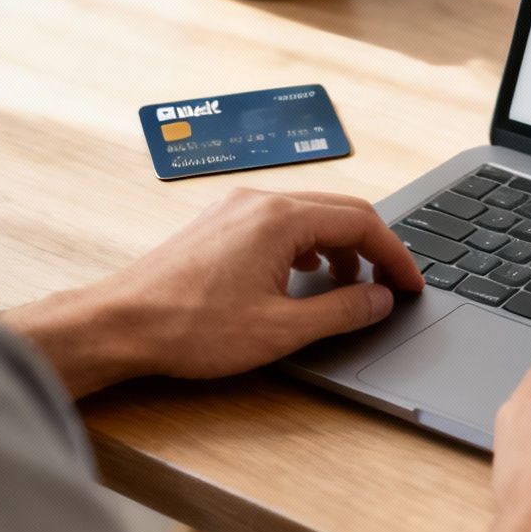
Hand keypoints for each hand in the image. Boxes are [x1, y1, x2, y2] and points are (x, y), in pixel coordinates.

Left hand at [0, 189, 423, 397]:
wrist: (119, 324)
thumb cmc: (189, 328)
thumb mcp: (281, 330)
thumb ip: (341, 311)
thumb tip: (379, 299)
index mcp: (281, 219)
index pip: (362, 221)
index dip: (396, 255)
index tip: (411, 285)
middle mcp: (259, 202)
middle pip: (339, 210)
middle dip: (372, 248)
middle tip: (391, 285)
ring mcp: (235, 209)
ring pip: (309, 216)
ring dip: (338, 248)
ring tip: (348, 288)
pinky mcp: (218, 225)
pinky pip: (279, 224)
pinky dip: (306, 246)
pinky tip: (302, 279)